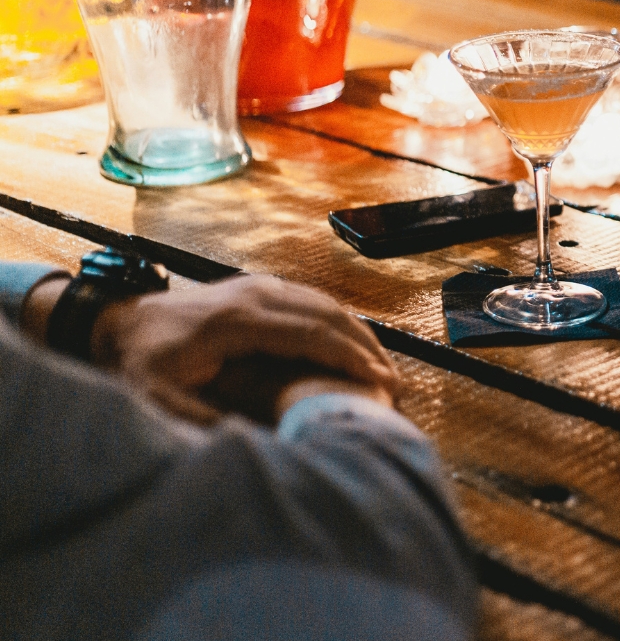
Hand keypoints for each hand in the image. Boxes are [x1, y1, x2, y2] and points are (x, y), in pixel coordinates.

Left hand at [87, 274, 397, 424]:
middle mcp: (256, 294)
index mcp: (237, 320)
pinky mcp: (259, 289)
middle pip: (328, 314)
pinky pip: (312, 301)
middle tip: (394, 381)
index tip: (378, 379)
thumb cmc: (139, 364)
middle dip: (365, 346)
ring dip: (358, 333)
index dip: (348, 356)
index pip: (310, 332)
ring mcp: (259, 286)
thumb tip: (252, 442)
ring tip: (382, 367)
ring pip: (325, 303)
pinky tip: (353, 345)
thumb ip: (202, 418)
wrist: (117, 322)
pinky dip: (340, 323)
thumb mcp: (158, 398)